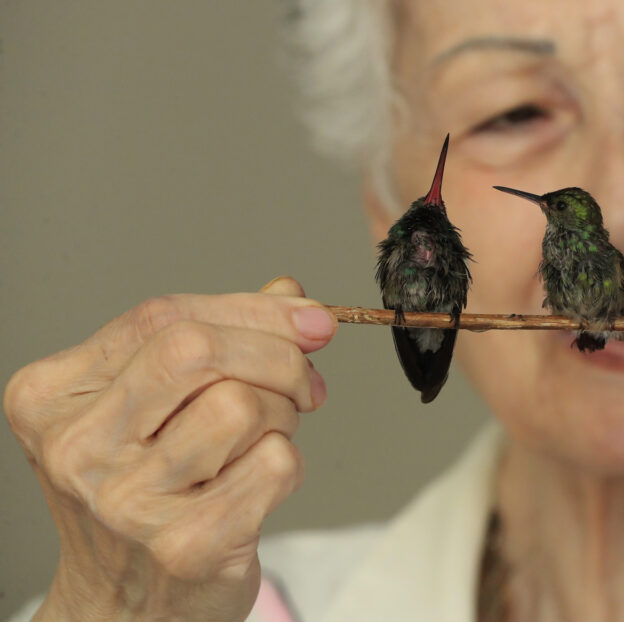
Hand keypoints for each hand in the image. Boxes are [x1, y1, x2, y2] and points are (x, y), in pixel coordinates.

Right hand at [3, 277, 335, 621]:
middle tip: (304, 382)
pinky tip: (258, 486)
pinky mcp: (185, 544)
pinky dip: (288, 464)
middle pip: (198, 350)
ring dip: (281, 414)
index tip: (311, 318)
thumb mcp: (154, 408)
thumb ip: (217, 339)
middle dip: (276, 354)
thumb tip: (292, 293)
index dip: (253, 309)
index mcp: (52, 396)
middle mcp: (77, 447)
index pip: (163, 317)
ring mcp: (126, 501)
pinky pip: (275, 462)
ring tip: (263, 440)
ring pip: (241, 404)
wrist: (128, 608)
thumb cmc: (145, 497)